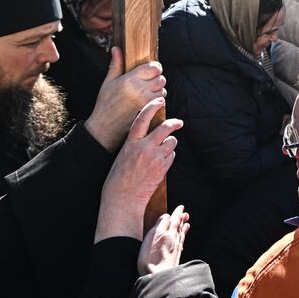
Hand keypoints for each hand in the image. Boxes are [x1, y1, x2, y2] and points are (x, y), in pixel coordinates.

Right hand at [85, 48, 166, 151]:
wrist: (104, 126)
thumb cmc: (105, 103)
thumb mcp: (108, 82)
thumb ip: (116, 64)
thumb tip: (116, 48)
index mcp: (129, 79)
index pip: (154, 68)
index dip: (155, 68)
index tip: (151, 70)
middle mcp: (139, 89)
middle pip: (161, 79)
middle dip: (157, 79)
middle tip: (149, 82)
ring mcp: (144, 101)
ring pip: (162, 90)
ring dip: (158, 90)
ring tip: (147, 93)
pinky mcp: (147, 111)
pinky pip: (161, 101)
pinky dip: (158, 100)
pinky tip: (148, 101)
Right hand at [94, 99, 182, 243]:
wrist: (123, 197)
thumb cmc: (120, 177)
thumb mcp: (123, 154)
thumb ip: (135, 142)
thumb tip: (148, 133)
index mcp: (131, 142)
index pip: (142, 118)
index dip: (152, 106)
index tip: (159, 100)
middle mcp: (144, 147)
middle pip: (165, 127)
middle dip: (174, 123)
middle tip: (179, 122)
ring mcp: (155, 156)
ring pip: (171, 141)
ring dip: (170, 143)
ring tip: (163, 151)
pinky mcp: (162, 167)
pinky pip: (172, 155)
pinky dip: (169, 156)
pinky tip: (161, 163)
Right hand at [138, 204, 189, 274]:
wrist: (159, 277)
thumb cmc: (152, 257)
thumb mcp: (153, 236)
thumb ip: (160, 224)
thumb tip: (167, 216)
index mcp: (169, 232)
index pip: (174, 219)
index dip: (177, 213)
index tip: (181, 207)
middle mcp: (174, 240)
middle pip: (179, 227)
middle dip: (182, 219)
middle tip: (185, 213)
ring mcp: (176, 250)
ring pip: (181, 235)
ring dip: (184, 228)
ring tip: (187, 223)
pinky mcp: (175, 258)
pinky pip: (181, 245)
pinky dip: (182, 239)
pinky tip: (182, 241)